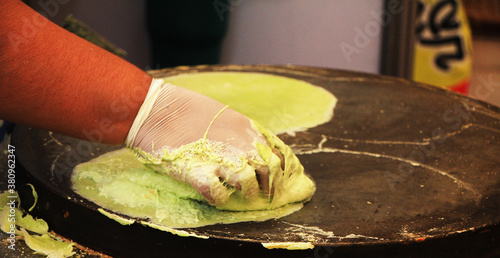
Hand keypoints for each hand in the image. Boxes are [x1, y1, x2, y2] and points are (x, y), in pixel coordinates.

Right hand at [126, 79, 282, 205]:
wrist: (153, 109)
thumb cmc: (184, 111)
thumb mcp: (222, 115)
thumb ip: (241, 133)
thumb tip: (258, 152)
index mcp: (244, 129)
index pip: (277, 153)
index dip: (281, 169)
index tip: (279, 178)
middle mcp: (236, 143)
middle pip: (269, 169)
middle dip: (270, 184)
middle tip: (265, 193)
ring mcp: (217, 158)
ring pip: (247, 182)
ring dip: (246, 191)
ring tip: (240, 193)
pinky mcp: (196, 172)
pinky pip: (217, 193)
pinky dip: (219, 197)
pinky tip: (216, 193)